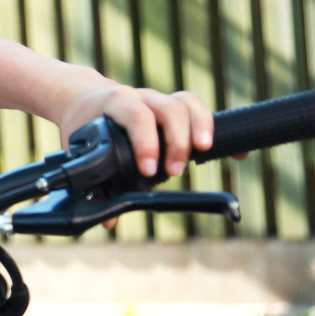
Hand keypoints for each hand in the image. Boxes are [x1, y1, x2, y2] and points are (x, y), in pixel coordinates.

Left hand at [52, 82, 225, 178]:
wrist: (83, 96)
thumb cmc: (82, 124)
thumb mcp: (78, 148)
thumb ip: (94, 184)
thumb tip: (109, 219)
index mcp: (115, 103)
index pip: (135, 115)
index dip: (146, 141)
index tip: (148, 169)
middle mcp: (140, 97)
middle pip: (168, 108)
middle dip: (176, 141)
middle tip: (174, 172)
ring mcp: (158, 99)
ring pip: (187, 103)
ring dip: (200, 129)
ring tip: (203, 154)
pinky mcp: (173, 106)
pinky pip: (199, 110)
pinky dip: (217, 130)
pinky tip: (236, 152)